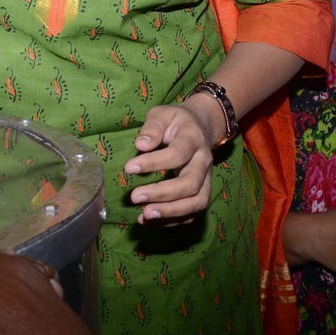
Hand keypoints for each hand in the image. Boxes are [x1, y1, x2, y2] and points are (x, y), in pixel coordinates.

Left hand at [124, 102, 214, 222]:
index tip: (129, 168)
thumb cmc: (175, 121)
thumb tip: (141, 145)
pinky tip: (150, 220)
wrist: (200, 126)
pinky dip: (174, 220)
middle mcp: (204, 162)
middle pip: (190, 184)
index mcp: (193, 139)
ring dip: (171, 212)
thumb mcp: (162, 114)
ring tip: (145, 215)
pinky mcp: (203, 192)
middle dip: (162, 194)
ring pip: (197, 202)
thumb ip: (152, 127)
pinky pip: (194, 212)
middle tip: (135, 197)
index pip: (177, 154)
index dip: (154, 163)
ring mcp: (207, 179)